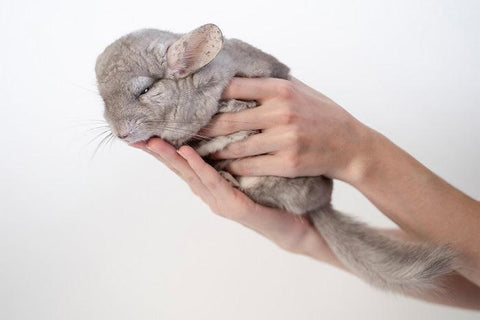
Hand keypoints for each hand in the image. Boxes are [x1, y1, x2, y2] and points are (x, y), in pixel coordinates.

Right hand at [131, 138, 338, 264]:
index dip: (163, 145)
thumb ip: (234, 147)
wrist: (299, 223)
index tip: (144, 127)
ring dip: (170, 158)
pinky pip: (215, 183)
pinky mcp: (236, 206)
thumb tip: (227, 115)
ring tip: (152, 141)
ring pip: (190, 175)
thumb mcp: (251, 165)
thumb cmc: (276, 191)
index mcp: (213, 181)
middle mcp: (212, 192)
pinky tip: (187, 153)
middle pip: (179, 168)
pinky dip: (199, 167)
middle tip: (135, 133)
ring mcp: (221, 200)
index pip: (183, 160)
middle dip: (157, 151)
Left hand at [202, 77, 373, 182]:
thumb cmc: (324, 116)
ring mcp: (284, 139)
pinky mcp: (287, 163)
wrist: (351, 146)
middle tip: (185, 131)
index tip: (194, 103)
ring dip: (213, 152)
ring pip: (235, 147)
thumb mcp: (302, 90)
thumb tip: (240, 76)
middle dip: (203, 128)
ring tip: (197, 152)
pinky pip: (249, 166)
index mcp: (280, 89)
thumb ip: (272, 84)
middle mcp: (281, 112)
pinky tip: (220, 168)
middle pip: (228, 120)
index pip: (233, 88)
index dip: (210, 96)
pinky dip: (231, 168)